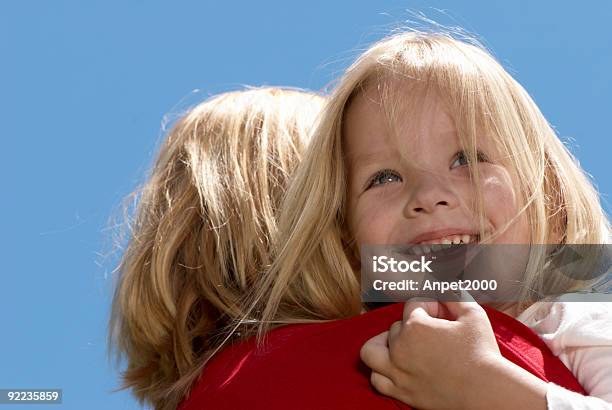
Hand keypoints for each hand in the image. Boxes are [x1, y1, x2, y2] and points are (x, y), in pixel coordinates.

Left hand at [360, 294, 505, 409]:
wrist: (486, 393)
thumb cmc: (482, 353)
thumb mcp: (473, 314)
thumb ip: (454, 295)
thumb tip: (444, 287)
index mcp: (415, 326)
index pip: (413, 305)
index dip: (430, 306)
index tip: (443, 315)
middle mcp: (400, 348)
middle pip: (395, 326)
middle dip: (411, 325)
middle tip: (432, 332)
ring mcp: (397, 371)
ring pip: (372, 351)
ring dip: (383, 344)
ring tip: (398, 344)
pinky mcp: (401, 392)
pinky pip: (376, 379)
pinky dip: (381, 371)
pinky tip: (395, 367)